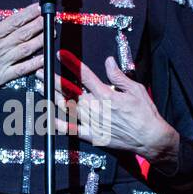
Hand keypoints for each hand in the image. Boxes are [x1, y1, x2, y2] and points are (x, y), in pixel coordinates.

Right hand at [0, 0, 45, 104]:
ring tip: (51, 33)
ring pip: (26, 49)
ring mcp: (2, 63)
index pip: (14, 21)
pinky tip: (44, 58)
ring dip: (40, 40)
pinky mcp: (2, 77)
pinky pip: (22, 69)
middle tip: (51, 18)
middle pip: (24, 33)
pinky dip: (35, 63)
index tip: (38, 8)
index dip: (28, 14)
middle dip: (39, 25)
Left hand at [43, 51, 178, 160]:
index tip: (61, 55)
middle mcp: (96, 108)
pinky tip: (49, 118)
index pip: (85, 75)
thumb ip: (119, 76)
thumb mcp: (136, 89)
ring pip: (67, 107)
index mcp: (106, 94)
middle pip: (70, 91)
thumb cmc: (145, 114)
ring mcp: (93, 123)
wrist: (150, 138)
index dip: (71, 63)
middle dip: (54, 80)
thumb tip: (108, 62)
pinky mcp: (93, 136)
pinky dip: (60, 124)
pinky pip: (73, 130)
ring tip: (41, 87)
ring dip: (52, 96)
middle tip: (41, 72)